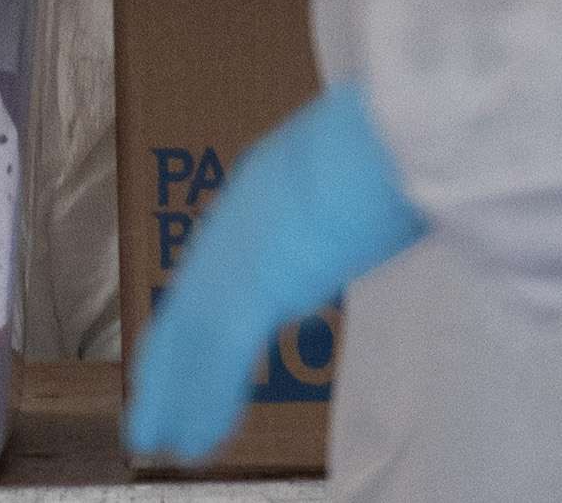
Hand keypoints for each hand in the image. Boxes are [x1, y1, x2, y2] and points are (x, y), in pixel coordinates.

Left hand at [123, 85, 424, 463]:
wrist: (402, 122)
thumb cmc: (409, 134)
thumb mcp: (374, 166)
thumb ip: (358, 199)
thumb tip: (378, 215)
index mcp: (268, 178)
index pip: (223, 256)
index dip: (204, 302)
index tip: (195, 336)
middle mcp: (239, 215)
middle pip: (190, 300)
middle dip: (170, 355)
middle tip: (152, 401)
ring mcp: (238, 252)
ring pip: (191, 339)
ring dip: (176, 394)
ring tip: (159, 439)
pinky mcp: (249, 290)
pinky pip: (217, 362)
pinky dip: (203, 404)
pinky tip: (191, 440)